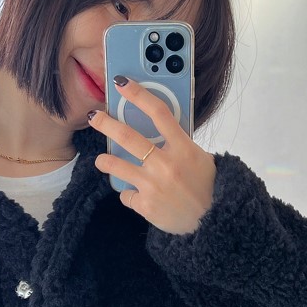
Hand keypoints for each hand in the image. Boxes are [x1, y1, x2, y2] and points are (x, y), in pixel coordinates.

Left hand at [88, 76, 216, 234]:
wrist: (212, 222)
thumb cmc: (207, 187)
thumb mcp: (200, 158)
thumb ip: (179, 144)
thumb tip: (156, 129)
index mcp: (184, 149)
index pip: (159, 113)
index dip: (138, 94)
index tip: (122, 83)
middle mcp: (166, 164)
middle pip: (128, 137)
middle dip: (106, 124)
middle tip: (93, 117)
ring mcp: (153, 185)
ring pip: (116, 165)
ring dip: (105, 160)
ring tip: (102, 160)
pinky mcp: (145, 205)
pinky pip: (127, 194)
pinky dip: (132, 194)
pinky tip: (141, 197)